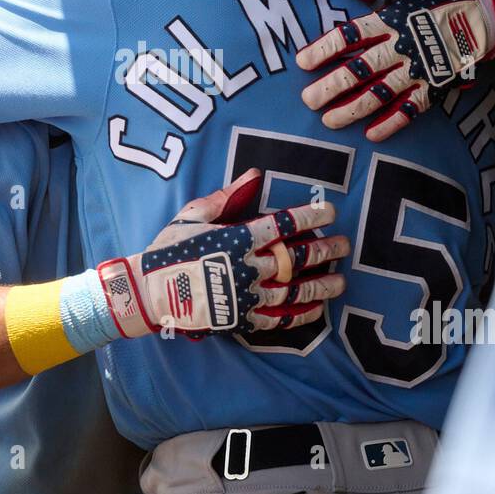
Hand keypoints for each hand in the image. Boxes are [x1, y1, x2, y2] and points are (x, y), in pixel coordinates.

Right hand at [97, 168, 348, 338]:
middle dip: (325, 250)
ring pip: (295, 290)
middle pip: (297, 257)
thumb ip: (226, 196)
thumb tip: (254, 174)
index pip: (284, 223)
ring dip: (321, 285)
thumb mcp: (192, 215)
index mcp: (237, 237)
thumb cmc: (168, 249)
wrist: (149, 292)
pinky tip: (317, 310)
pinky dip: (300, 316)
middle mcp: (248, 266)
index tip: (331, 211)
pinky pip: (278, 319)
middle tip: (345, 246)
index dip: (311, 216)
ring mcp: (247, 295)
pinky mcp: (241, 319)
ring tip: (341, 282)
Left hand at [297, 0, 494, 141]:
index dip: (325, 48)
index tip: (302, 62)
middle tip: (307, 100)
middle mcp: (401, 46)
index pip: (351, 35)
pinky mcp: (434, 87)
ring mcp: (418, 69)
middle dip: (331, 86)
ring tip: (329, 121)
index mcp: (390, 19)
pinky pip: (410, 109)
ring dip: (353, 109)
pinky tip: (371, 134)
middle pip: (360, 69)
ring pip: (380, 93)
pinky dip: (391, 122)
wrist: (485, 16)